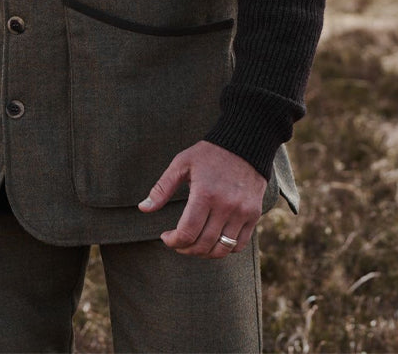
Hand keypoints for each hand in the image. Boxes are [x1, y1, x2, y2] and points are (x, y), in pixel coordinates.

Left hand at [138, 140, 266, 257]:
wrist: (245, 143)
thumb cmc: (208, 153)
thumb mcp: (181, 163)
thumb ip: (162, 187)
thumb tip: (143, 208)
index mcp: (205, 193)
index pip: (187, 232)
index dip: (173, 241)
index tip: (166, 237)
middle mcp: (226, 206)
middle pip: (203, 244)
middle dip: (185, 249)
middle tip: (177, 243)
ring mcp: (242, 212)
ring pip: (222, 250)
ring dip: (204, 253)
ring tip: (194, 245)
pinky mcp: (254, 215)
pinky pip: (239, 245)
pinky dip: (225, 249)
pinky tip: (213, 240)